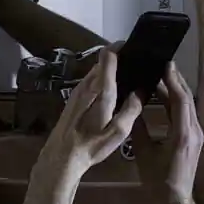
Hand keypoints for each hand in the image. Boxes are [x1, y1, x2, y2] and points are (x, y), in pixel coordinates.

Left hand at [39, 50, 142, 179]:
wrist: (61, 157)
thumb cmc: (92, 145)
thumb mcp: (119, 131)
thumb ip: (132, 109)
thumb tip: (142, 91)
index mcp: (101, 89)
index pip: (107, 55)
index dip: (119, 46)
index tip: (133, 47)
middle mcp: (88, 84)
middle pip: (103, 61)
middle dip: (119, 59)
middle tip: (136, 66)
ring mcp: (78, 90)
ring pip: (96, 71)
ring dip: (110, 70)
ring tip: (127, 79)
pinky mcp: (73, 98)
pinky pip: (90, 81)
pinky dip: (102, 80)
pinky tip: (111, 94)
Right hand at [132, 62, 203, 203]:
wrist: (175, 201)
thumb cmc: (158, 181)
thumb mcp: (144, 154)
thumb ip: (139, 129)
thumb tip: (132, 105)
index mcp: (183, 133)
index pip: (181, 100)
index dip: (173, 80)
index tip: (164, 64)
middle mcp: (194, 130)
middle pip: (187, 99)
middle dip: (175, 80)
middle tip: (161, 63)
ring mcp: (196, 134)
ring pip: (187, 106)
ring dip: (175, 90)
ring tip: (161, 75)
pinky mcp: (193, 138)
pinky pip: (186, 114)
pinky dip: (176, 102)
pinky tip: (164, 96)